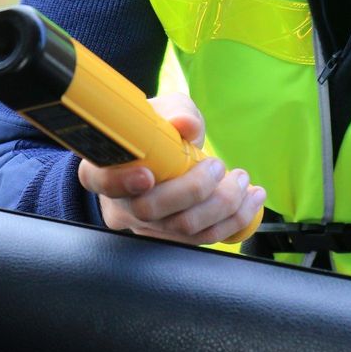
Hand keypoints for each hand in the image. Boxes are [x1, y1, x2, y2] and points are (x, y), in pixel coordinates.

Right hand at [77, 92, 266, 244]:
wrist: (164, 155)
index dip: (120, 182)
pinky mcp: (173, 239)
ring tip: (242, 181)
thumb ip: (175, 112)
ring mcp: (146, 227)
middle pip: (150, 210)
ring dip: (223, 206)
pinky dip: (234, 220)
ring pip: (181, 229)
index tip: (148, 175)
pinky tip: (251, 199)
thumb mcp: (163, 112)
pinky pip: (203, 239)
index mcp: (104, 168)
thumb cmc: (156, 132)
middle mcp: (121, 204)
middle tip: (218, 165)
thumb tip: (186, 124)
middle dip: (194, 189)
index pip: (99, 181)